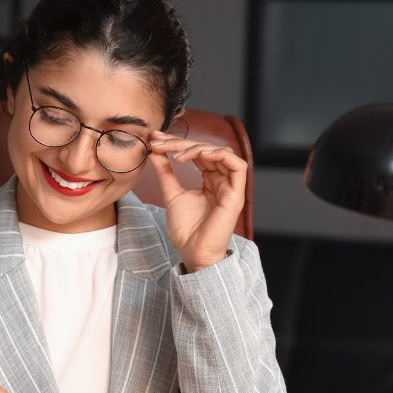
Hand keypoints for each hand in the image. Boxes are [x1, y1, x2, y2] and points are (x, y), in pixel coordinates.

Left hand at [147, 131, 247, 271]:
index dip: (177, 143)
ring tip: (176, 155)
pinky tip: (198, 156)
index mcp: (210, 180)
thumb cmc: (186, 230)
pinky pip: (238, 165)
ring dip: (198, 148)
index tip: (155, 140)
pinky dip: (219, 155)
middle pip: (207, 149)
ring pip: (221, 152)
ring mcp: (231, 186)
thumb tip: (154, 150)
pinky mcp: (237, 194)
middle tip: (160, 142)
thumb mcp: (171, 194)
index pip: (197, 153)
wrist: (193, 252)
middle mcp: (222, 180)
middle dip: (182, 142)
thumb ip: (165, 172)